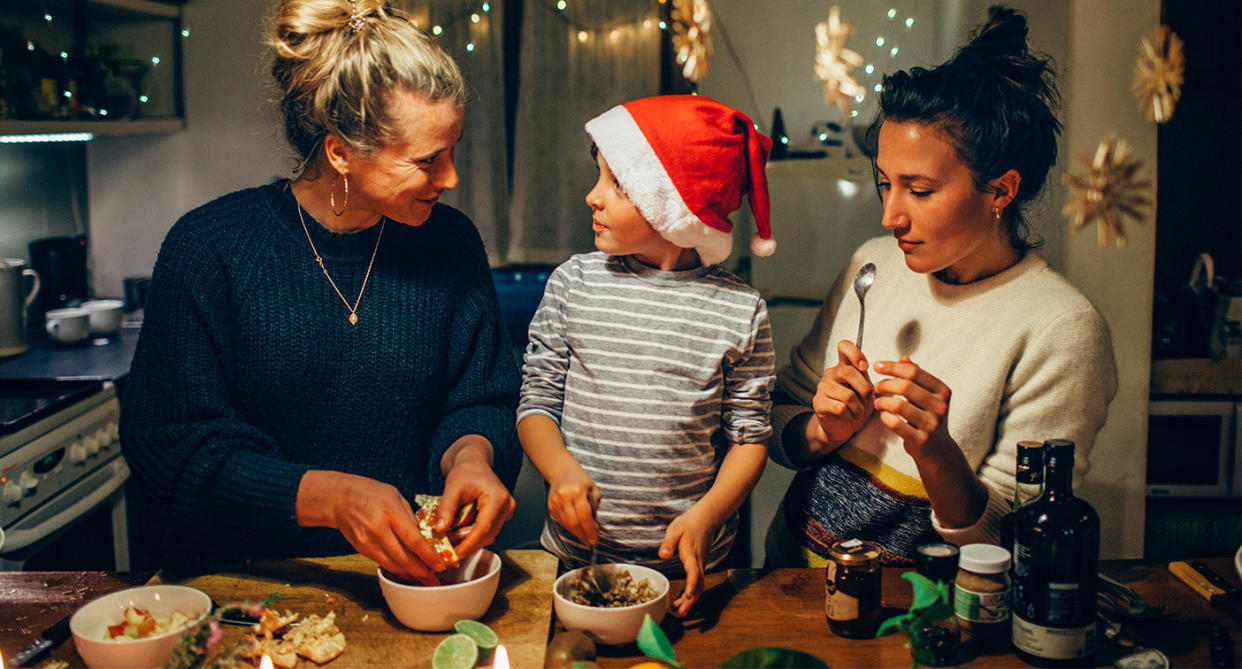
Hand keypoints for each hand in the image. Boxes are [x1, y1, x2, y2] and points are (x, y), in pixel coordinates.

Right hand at [296, 470, 444, 585]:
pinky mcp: (361, 548)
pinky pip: (382, 563)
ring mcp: (367, 541)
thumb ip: (410, 518)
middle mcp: (378, 528)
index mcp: (390, 512)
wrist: (340, 498)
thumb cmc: (372, 493)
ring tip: (424, 580)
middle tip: (435, 580)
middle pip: (403, 557)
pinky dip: (396, 570)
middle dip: (422, 572)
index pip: (413, 539)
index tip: (440, 564)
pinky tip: (407, 572)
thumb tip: (426, 539)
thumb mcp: (396, 497)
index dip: (428, 556)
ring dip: (410, 575)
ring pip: (392, 564)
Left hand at [439, 454, 515, 559]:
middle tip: (447, 551)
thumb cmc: (466, 470)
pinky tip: (458, 534)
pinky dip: (472, 535)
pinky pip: (487, 531)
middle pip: (487, 535)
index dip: (469, 544)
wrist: (473, 463)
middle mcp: (507, 507)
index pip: (484, 528)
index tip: (454, 555)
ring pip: (487, 536)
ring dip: (469, 541)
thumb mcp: (452, 487)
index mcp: (498, 498)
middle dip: (467, 544)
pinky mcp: (501, 516)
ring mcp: (506, 512)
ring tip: (450, 541)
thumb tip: (440, 530)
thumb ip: (447, 508)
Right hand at [546, 462, 600, 544]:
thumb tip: (594, 527)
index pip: (584, 516)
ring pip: (566, 524)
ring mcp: (555, 502)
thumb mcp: (593, 490)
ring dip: (576, 533)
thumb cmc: (580, 480)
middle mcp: (564, 497)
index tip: (594, 539)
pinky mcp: (550, 506)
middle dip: (583, 534)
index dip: (590, 530)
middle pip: (574, 523)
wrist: (562, 471)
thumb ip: (594, 507)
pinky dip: (569, 527)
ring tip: (584, 536)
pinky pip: (561, 522)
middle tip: (590, 541)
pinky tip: (576, 528)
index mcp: (577, 491)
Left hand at [659, 506, 713, 616]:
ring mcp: (700, 566)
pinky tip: (681, 600)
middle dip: (690, 601)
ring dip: (690, 600)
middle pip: (698, 586)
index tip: (687, 596)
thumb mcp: (675, 530)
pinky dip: (690, 594)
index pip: (694, 572)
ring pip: (698, 587)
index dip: (692, 585)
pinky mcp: (698, 567)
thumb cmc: (688, 524)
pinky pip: (697, 583)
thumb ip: (668, 543)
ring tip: (679, 611)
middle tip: (680, 613)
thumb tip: (662, 555)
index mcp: (691, 554)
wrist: (704, 520)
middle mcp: (698, 563)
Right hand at [811, 339, 874, 447]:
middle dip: (864, 388)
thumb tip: (893, 363)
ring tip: (857, 411)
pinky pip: (840, 407)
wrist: (843, 428)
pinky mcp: (818, 403)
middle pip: (848, 371)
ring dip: (858, 408)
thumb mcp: (868, 391)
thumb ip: (872, 378)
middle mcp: (831, 373)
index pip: (844, 346)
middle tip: (867, 398)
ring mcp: (822, 388)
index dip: (855, 353)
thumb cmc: (857, 407)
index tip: (864, 367)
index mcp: (844, 366)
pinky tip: (847, 416)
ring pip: (847, 395)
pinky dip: (849, 415)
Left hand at [872, 356, 952, 455]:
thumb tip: (903, 358)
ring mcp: (932, 424)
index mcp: (942, 391)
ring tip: (877, 402)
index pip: (914, 372)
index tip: (876, 366)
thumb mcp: (928, 395)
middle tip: (876, 387)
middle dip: (885, 384)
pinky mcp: (921, 439)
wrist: (937, 449)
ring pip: (898, 405)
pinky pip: (896, 424)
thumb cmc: (928, 417)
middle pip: (905, 386)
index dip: (892, 367)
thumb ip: (916, 377)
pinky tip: (883, 415)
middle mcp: (940, 406)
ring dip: (882, 401)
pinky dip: (885, 417)